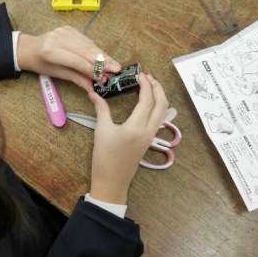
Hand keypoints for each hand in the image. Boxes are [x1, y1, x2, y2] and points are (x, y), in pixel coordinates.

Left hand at [17, 26, 120, 90]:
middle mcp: (58, 38)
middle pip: (85, 50)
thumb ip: (76, 79)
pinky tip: (104, 57)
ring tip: (114, 64)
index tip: (105, 77)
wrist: (30, 48)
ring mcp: (64, 31)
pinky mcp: (69, 28)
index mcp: (51, 51)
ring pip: (88, 44)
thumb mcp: (57, 74)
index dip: (92, 69)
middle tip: (116, 69)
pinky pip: (86, 40)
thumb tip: (93, 88)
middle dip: (103, 61)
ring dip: (102, 55)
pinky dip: (95, 49)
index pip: (77, 61)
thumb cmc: (42, 64)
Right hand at [88, 73, 168, 204]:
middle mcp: (148, 130)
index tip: (139, 74)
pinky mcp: (149, 141)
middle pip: (162, 103)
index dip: (145, 84)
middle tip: (147, 77)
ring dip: (159, 97)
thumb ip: (101, 109)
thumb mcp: (101, 131)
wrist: (112, 182)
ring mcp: (151, 137)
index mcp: (136, 127)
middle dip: (158, 87)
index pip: (147, 99)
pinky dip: (157, 107)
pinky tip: (147, 103)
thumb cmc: (104, 158)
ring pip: (163, 112)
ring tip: (149, 86)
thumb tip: (94, 93)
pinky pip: (158, 120)